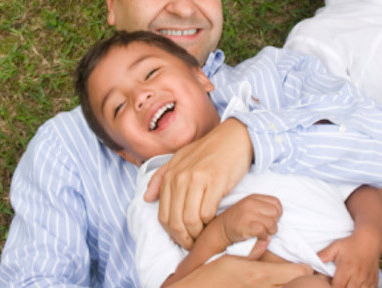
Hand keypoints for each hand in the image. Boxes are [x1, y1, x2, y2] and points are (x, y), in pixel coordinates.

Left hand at [144, 118, 252, 248]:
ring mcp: (197, 178)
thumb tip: (146, 198)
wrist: (234, 136)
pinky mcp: (215, 180)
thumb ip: (161, 178)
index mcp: (170, 174)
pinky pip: (208, 212)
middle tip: (193, 244)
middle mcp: (180, 176)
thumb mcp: (181, 159)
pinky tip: (214, 223)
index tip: (182, 240)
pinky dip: (210, 224)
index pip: (163, 215)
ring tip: (204, 236)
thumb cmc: (209, 150)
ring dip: (197, 234)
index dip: (172, 234)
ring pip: (190, 220)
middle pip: (175, 221)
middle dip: (184, 238)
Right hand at [168, 255, 312, 287]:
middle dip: (299, 279)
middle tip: (305, 273)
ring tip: (290, 279)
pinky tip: (273, 285)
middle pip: (294, 285)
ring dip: (288, 285)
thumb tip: (265, 241)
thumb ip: (253, 251)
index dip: (304, 268)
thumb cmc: (213, 275)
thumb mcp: (233, 258)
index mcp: (260, 275)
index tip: (306, 264)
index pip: (296, 272)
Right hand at [218, 194, 281, 244]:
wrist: (221, 230)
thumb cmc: (239, 220)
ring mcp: (247, 214)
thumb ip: (263, 207)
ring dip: (270, 231)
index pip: (276, 202)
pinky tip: (258, 237)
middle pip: (275, 212)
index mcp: (253, 197)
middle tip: (267, 228)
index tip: (271, 220)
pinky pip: (263, 231)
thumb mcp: (250, 207)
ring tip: (263, 233)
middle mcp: (250, 203)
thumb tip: (279, 214)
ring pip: (271, 223)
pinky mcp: (245, 226)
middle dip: (274, 223)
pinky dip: (263, 236)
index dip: (278, 213)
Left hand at [317, 224, 381, 287]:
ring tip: (346, 284)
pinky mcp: (374, 282)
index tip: (328, 285)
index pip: (337, 286)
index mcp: (347, 268)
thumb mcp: (335, 247)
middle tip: (337, 284)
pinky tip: (355, 285)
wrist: (369, 241)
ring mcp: (367, 280)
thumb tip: (311, 261)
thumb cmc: (350, 244)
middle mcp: (358, 276)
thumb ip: (323, 255)